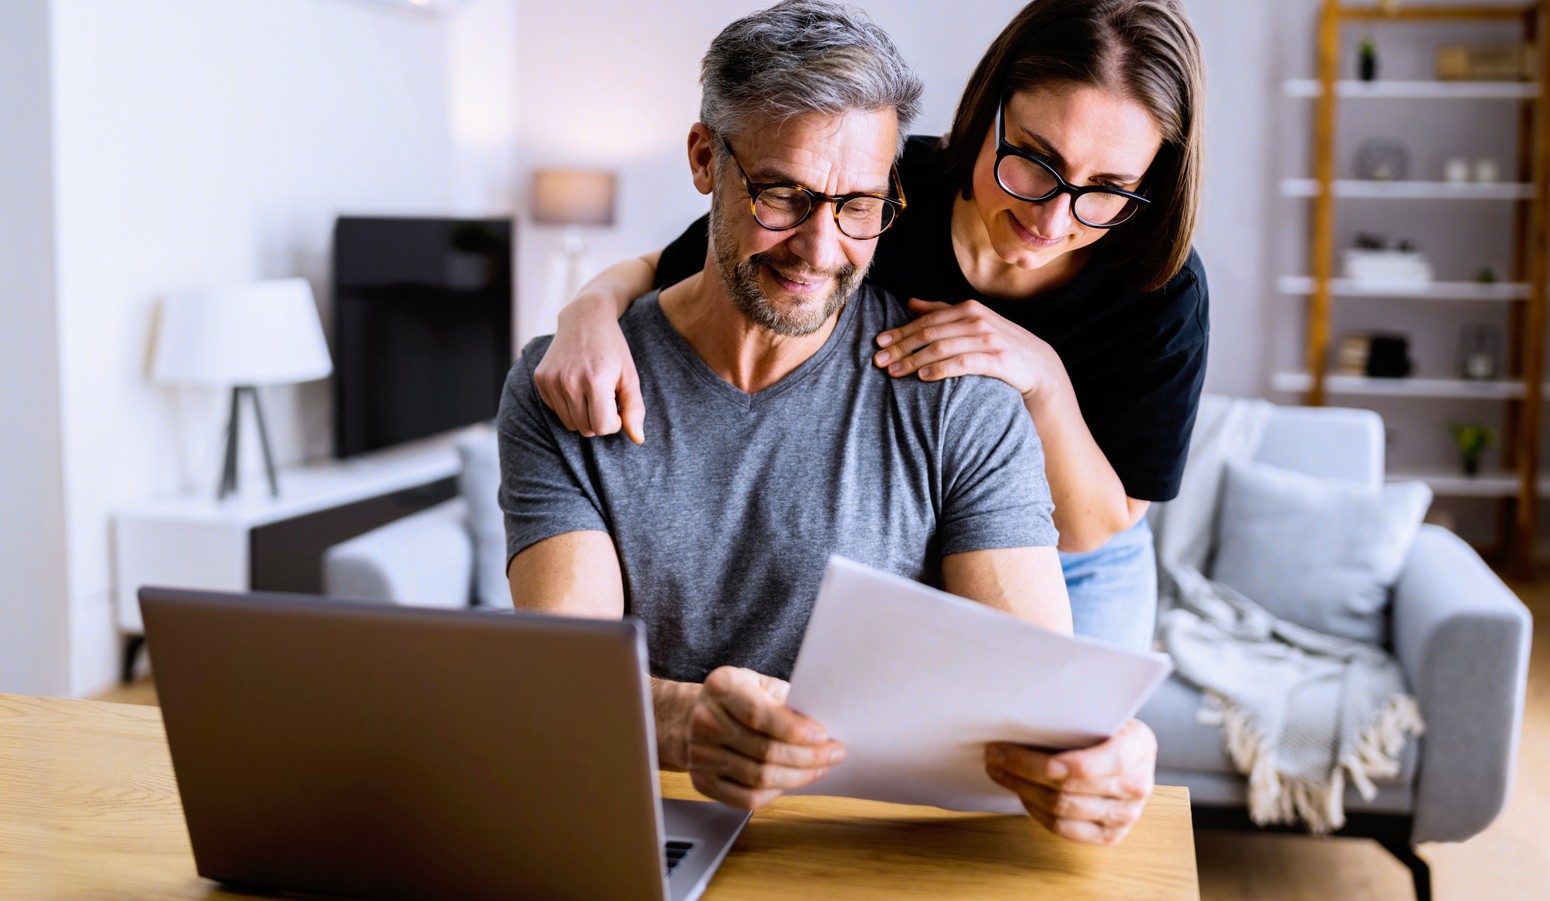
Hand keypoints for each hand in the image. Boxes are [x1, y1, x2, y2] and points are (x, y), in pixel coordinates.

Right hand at [533, 297, 645, 442]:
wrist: (585, 318)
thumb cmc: (613, 349)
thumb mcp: (630, 376)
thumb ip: (635, 409)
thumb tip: (638, 439)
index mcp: (595, 381)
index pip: (602, 427)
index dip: (614, 422)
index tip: (618, 406)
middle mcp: (569, 382)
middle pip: (586, 429)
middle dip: (599, 420)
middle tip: (606, 398)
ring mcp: (551, 380)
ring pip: (570, 423)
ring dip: (584, 415)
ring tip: (592, 392)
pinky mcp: (540, 379)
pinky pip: (556, 410)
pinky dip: (568, 405)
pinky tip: (576, 385)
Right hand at [684, 667, 844, 809]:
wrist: (694, 714)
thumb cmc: (738, 697)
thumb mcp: (760, 683)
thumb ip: (786, 699)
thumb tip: (819, 726)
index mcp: (721, 687)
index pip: (758, 715)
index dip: (794, 730)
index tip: (823, 736)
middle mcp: (705, 720)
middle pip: (763, 750)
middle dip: (806, 756)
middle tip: (833, 754)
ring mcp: (700, 754)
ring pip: (758, 778)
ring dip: (797, 776)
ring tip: (820, 768)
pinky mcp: (701, 781)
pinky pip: (745, 799)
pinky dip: (774, 793)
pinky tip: (791, 782)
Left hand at [872, 298, 1059, 399]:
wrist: (1039, 367)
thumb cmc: (1000, 345)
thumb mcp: (973, 323)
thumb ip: (942, 311)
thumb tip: (910, 302)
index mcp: (969, 308)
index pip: (926, 320)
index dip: (900, 331)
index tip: (879, 344)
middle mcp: (977, 320)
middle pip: (929, 333)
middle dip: (900, 347)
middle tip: (879, 361)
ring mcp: (987, 339)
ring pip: (940, 348)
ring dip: (913, 361)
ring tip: (894, 372)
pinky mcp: (996, 360)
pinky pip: (961, 363)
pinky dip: (939, 369)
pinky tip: (922, 377)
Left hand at [985, 719, 1156, 844]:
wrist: (1133, 751)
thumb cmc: (1109, 727)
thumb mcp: (1100, 711)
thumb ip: (1072, 717)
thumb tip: (1018, 720)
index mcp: (1137, 746)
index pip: (1084, 767)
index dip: (1039, 764)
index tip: (1004, 750)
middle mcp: (1136, 785)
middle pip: (1065, 789)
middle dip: (1020, 771)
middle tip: (993, 755)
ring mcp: (1126, 815)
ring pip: (1060, 810)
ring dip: (1022, 790)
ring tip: (1000, 771)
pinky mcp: (1111, 835)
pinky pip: (1064, 830)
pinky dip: (1037, 811)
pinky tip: (1023, 793)